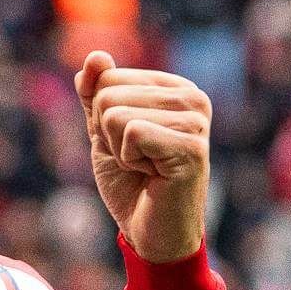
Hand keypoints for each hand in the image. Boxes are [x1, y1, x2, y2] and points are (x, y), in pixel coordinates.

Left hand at [75, 51, 211, 262]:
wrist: (151, 232)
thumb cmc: (131, 183)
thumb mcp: (103, 132)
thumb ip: (95, 93)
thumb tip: (96, 57)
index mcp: (174, 87)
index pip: (107, 78)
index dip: (102, 119)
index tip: (129, 144)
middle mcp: (192, 97)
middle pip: (108, 93)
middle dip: (108, 135)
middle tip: (137, 160)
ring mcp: (195, 121)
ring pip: (115, 114)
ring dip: (119, 150)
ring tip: (146, 168)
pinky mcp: (191, 146)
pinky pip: (131, 133)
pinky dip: (129, 160)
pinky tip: (153, 175)